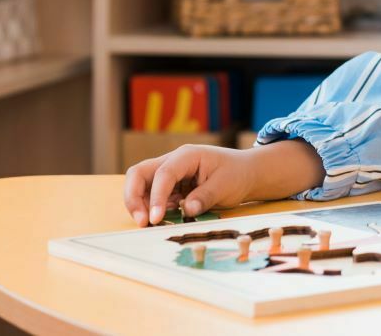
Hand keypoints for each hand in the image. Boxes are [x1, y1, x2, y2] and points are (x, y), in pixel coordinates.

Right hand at [121, 140, 322, 225]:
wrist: (246, 173)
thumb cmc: (237, 174)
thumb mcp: (225, 185)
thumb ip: (205, 196)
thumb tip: (187, 210)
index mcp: (186, 156)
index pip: (163, 174)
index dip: (156, 197)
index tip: (155, 218)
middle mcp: (173, 162)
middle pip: (139, 174)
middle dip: (134, 197)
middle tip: (142, 222)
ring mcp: (169, 174)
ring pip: (141, 185)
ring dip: (139, 204)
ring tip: (149, 224)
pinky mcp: (170, 187)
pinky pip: (152, 196)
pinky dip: (151, 208)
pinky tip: (160, 220)